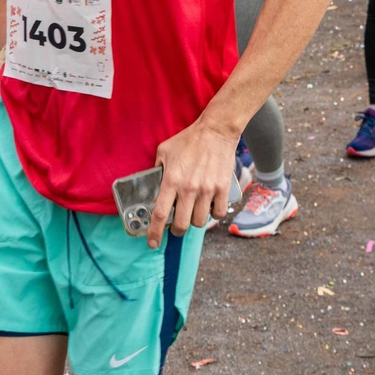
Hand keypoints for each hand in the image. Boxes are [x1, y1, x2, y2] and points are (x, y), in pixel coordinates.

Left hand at [148, 119, 237, 249]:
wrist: (216, 130)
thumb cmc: (189, 139)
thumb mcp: (164, 151)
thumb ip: (157, 169)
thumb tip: (154, 184)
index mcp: (171, 180)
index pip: (159, 214)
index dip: (154, 233)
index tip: (152, 243)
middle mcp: (188, 188)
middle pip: (181, 224)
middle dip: (176, 231)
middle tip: (176, 227)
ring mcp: (207, 190)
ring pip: (199, 222)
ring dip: (195, 221)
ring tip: (194, 213)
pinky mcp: (222, 188)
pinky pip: (218, 213)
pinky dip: (213, 215)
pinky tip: (210, 208)